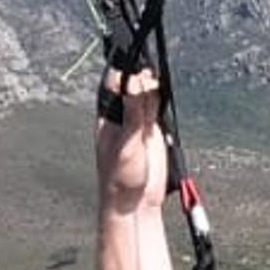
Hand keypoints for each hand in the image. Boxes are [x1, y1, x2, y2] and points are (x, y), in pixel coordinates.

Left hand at [95, 65, 168, 213]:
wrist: (135, 201)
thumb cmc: (119, 177)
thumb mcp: (125, 144)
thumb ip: (131, 115)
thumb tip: (131, 86)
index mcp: (107, 118)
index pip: (113, 87)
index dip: (122, 75)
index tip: (133, 68)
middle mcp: (122, 117)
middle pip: (132, 87)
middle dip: (139, 78)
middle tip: (147, 76)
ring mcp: (138, 123)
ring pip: (146, 95)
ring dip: (151, 87)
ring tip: (155, 82)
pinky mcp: (154, 132)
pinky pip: (157, 109)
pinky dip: (160, 99)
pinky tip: (163, 91)